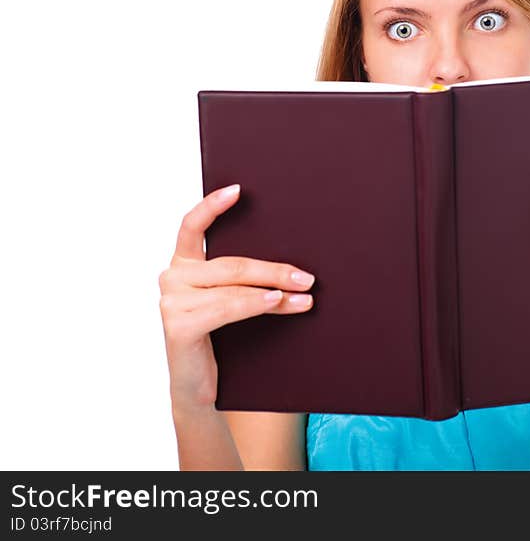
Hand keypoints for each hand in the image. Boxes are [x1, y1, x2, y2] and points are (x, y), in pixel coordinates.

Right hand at [158, 184, 316, 411]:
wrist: (202, 390)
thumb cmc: (222, 340)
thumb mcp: (233, 301)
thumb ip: (245, 280)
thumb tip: (295, 268)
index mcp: (184, 264)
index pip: (192, 226)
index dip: (213, 206)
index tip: (239, 190)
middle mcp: (172, 277)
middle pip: (232, 264)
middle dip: (274, 269)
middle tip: (307, 276)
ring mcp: (172, 301)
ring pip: (234, 286)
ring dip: (275, 290)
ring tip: (304, 294)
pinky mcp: (178, 325)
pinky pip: (227, 307)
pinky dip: (255, 303)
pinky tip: (277, 301)